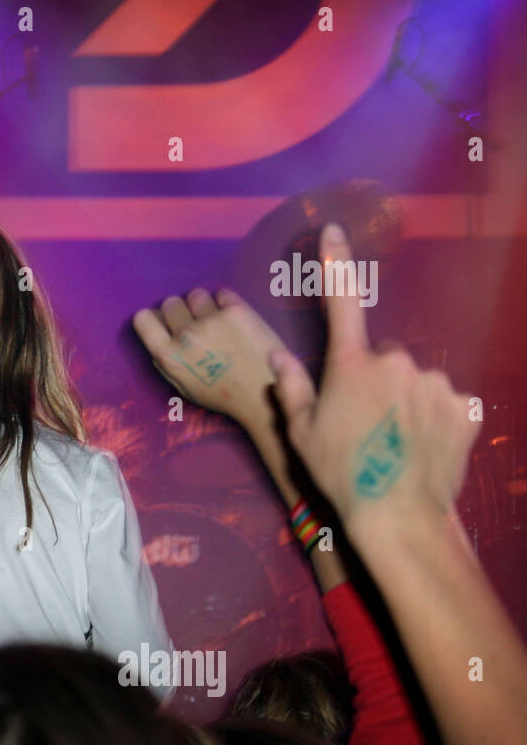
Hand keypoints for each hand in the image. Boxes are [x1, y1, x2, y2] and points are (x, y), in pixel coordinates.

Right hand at [132, 287, 287, 431]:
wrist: (264, 394)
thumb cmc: (222, 396)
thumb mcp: (184, 388)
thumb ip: (167, 362)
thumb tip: (159, 338)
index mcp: (168, 356)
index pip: (143, 318)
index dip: (154, 318)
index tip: (164, 323)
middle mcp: (185, 334)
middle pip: (170, 303)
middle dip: (179, 312)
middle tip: (195, 324)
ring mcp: (211, 319)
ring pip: (195, 295)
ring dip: (202, 305)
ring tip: (216, 320)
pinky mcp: (236, 310)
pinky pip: (222, 293)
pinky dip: (225, 303)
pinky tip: (233, 318)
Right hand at [270, 224, 478, 531]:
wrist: (398, 514)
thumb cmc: (340, 474)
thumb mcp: (300, 433)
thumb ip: (291, 388)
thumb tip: (280, 358)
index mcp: (350, 365)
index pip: (341, 302)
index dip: (335, 264)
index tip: (333, 229)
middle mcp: (395, 362)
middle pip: (382, 358)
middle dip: (373, 380)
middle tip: (362, 422)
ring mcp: (434, 383)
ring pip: (414, 381)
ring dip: (403, 401)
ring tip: (392, 442)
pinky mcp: (464, 406)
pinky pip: (443, 403)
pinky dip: (432, 420)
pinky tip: (420, 448)